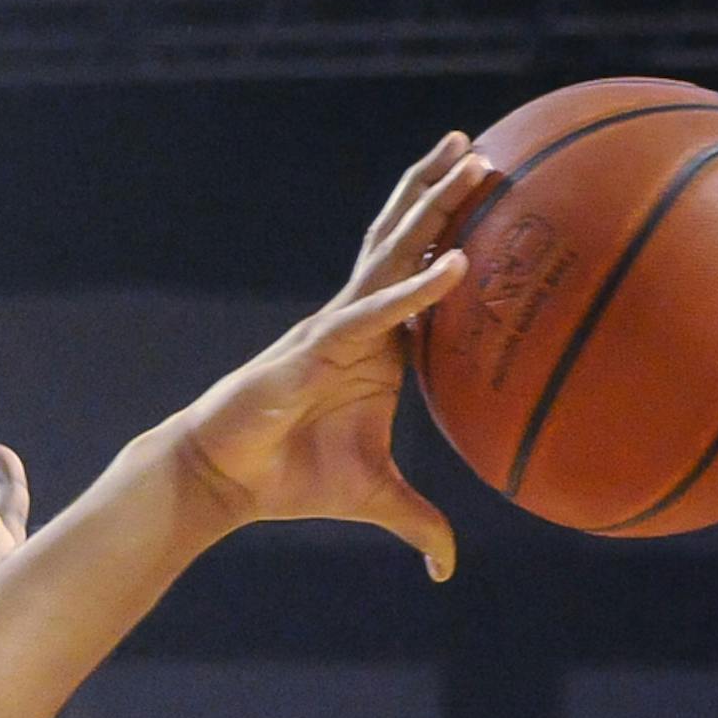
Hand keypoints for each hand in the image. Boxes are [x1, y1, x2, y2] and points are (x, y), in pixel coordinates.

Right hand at [153, 131, 486, 575]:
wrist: (224, 480)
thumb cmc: (290, 480)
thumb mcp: (374, 500)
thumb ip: (418, 523)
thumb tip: (448, 567)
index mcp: (378, 346)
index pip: (423, 276)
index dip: (452, 235)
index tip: (493, 198)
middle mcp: (359, 322)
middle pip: (406, 242)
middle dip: (443, 191)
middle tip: (483, 149)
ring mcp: (337, 327)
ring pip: (392, 253)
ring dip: (433, 207)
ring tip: (469, 160)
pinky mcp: (316, 348)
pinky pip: (376, 312)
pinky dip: (417, 290)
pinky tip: (457, 262)